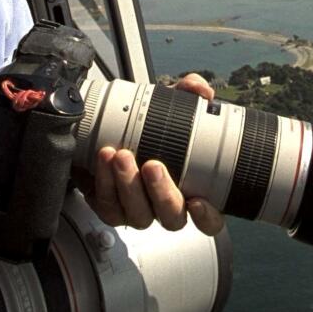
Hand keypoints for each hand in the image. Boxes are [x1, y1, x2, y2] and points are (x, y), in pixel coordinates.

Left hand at [87, 74, 225, 235]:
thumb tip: (201, 90)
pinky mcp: (109, 208)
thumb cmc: (148, 129)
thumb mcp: (170, 108)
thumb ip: (188, 94)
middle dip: (161, 192)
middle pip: (171, 218)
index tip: (198, 201)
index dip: (207, 217)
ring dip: (128, 185)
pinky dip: (103, 183)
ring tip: (120, 156)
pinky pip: (106, 205)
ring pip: (137, 214)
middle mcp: (164, 207)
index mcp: (190, 192)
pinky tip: (102, 161)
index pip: (209, 220)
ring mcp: (137, 211)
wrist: (108, 132)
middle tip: (152, 165)